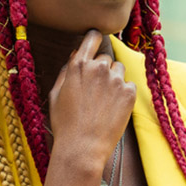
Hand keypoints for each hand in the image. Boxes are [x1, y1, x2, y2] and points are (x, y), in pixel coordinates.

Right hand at [49, 30, 135, 167]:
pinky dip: (124, 94)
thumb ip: (66, 71)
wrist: (82, 148)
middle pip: (105, 58)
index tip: (96, 44)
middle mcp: (98, 68)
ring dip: (113, 80)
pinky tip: (113, 109)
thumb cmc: (65, 124)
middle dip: (101, 70)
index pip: (92, 37)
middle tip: (95, 92)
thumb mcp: (56, 94)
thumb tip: (76, 55)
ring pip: (119, 70)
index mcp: (78, 65)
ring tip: (104, 102)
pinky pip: (129, 85)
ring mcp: (115, 80)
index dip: (94, 40)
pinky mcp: (129, 93)